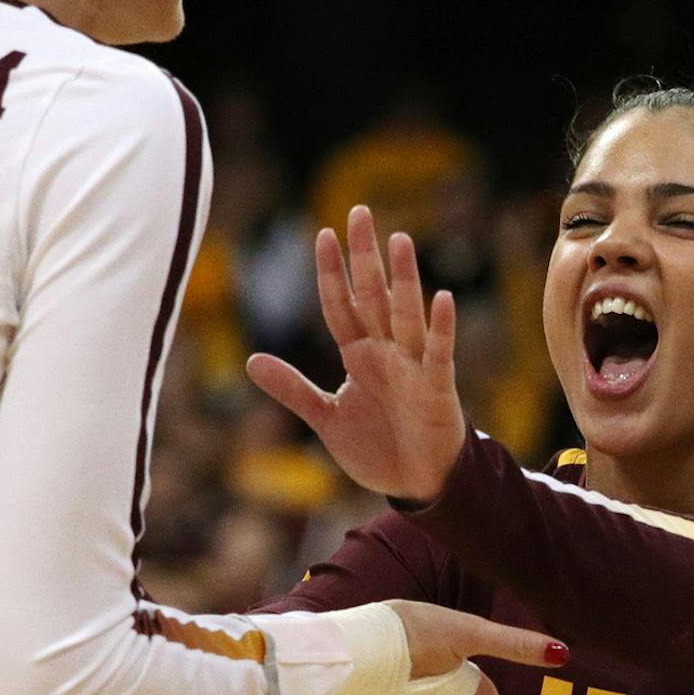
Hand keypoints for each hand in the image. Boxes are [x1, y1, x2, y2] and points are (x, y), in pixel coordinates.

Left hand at [246, 206, 466, 501]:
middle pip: (373, 296)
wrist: (417, 483)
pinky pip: (438, 352)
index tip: (322, 234)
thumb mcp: (326, 418)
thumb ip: (293, 389)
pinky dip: (441, 327)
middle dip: (365, 256)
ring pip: (406, 314)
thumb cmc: (377, 447)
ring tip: (400, 240)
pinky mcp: (437, 387)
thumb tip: (249, 361)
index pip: (341, 305)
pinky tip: (443, 298)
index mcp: (359, 356)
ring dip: (403, 279)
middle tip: (359, 212)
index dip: (331, 273)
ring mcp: (413, 366)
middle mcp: (386, 352)